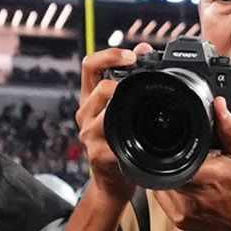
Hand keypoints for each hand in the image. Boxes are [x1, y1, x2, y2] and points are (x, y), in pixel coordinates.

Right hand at [76, 44, 146, 194]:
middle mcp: (85, 114)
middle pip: (99, 87)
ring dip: (125, 109)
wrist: (112, 182)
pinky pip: (114, 139)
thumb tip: (144, 48)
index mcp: (91, 98)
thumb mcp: (120, 108)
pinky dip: (129, 137)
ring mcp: (89, 135)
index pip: (90, 65)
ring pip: (105, 112)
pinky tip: (139, 138)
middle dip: (123, 84)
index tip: (132, 56)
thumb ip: (129, 78)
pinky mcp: (98, 154)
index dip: (109, 55)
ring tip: (140, 111)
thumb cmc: (119, 143)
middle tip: (143, 84)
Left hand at [152, 98, 230, 230]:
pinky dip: (170, 190)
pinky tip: (186, 187)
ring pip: (159, 185)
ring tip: (189, 173)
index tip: (176, 145)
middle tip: (187, 159)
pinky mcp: (177, 220)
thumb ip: (228, 128)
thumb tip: (218, 105)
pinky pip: (163, 199)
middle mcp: (188, 196)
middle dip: (170, 161)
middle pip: (162, 169)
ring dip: (168, 175)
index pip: (171, 157)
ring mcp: (181, 210)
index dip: (169, 149)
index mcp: (202, 177)